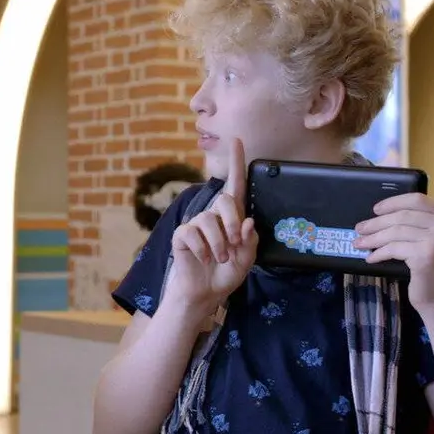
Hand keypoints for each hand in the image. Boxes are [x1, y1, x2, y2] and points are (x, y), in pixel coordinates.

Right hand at [165, 138, 257, 308]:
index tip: (237, 140)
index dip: (235, 162)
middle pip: (224, 200)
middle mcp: (213, 215)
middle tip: (234, 244)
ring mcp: (196, 224)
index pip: (235, 185)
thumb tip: (248, 222)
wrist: (206, 293)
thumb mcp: (247, 259)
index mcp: (232, 217)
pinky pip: (192, 233)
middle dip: (233, 223)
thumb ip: (251, 241)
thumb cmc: (227, 273)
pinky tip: (204, 259)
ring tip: (220, 258)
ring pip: (208, 220)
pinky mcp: (182, 235)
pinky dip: (202, 249)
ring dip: (218, 243)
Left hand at [353, 192, 433, 309]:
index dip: (394, 203)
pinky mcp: (426, 255)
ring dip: (373, 238)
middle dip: (377, 223)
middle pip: (403, 216)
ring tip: (359, 243)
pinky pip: (394, 248)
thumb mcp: (431, 242)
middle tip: (359, 229)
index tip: (375, 209)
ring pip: (396, 232)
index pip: (418, 200)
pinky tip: (370, 258)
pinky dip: (379, 253)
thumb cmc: (433, 272)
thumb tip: (380, 216)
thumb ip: (418, 226)